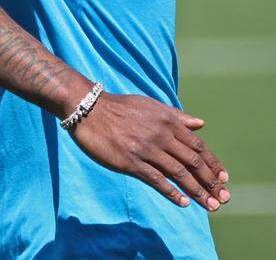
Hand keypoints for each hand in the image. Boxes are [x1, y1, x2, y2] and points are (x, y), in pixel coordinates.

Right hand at [70, 92, 229, 211]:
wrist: (88, 109)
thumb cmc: (119, 107)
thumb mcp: (150, 105)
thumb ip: (176, 116)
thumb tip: (200, 124)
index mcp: (168, 122)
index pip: (199, 146)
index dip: (213, 164)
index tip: (223, 179)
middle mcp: (161, 136)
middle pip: (193, 162)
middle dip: (211, 182)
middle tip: (222, 197)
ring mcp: (146, 149)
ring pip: (179, 174)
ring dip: (198, 191)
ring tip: (210, 205)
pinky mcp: (131, 162)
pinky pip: (157, 180)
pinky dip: (172, 192)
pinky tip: (184, 202)